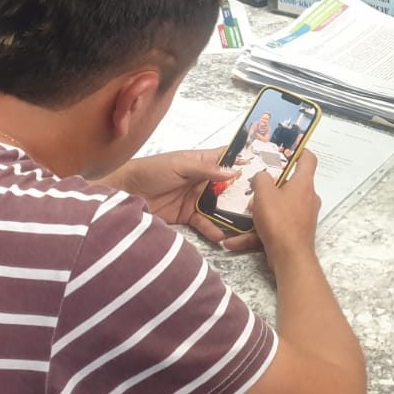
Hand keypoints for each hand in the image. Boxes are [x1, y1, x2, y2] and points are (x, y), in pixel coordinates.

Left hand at [113, 148, 255, 248]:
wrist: (127, 192)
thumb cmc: (152, 170)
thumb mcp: (180, 165)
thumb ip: (206, 170)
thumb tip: (233, 172)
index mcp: (202, 161)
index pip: (227, 158)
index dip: (245, 160)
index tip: (267, 165)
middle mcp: (203, 179)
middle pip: (230, 185)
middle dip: (244, 192)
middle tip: (262, 201)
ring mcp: (197, 198)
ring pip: (221, 206)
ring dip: (232, 213)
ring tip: (247, 222)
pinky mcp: (188, 216)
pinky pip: (205, 222)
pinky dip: (213, 229)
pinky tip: (221, 235)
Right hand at [251, 148, 322, 263]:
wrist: (290, 258)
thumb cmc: (279, 220)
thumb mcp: (264, 194)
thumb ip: (260, 179)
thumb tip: (261, 176)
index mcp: (304, 184)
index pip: (308, 159)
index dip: (299, 151)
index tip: (286, 149)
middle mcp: (307, 198)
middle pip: (290, 184)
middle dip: (271, 185)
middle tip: (254, 186)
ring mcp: (303, 216)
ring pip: (279, 207)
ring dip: (260, 210)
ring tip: (242, 213)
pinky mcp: (295, 233)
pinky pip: (274, 227)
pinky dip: (256, 233)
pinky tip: (234, 241)